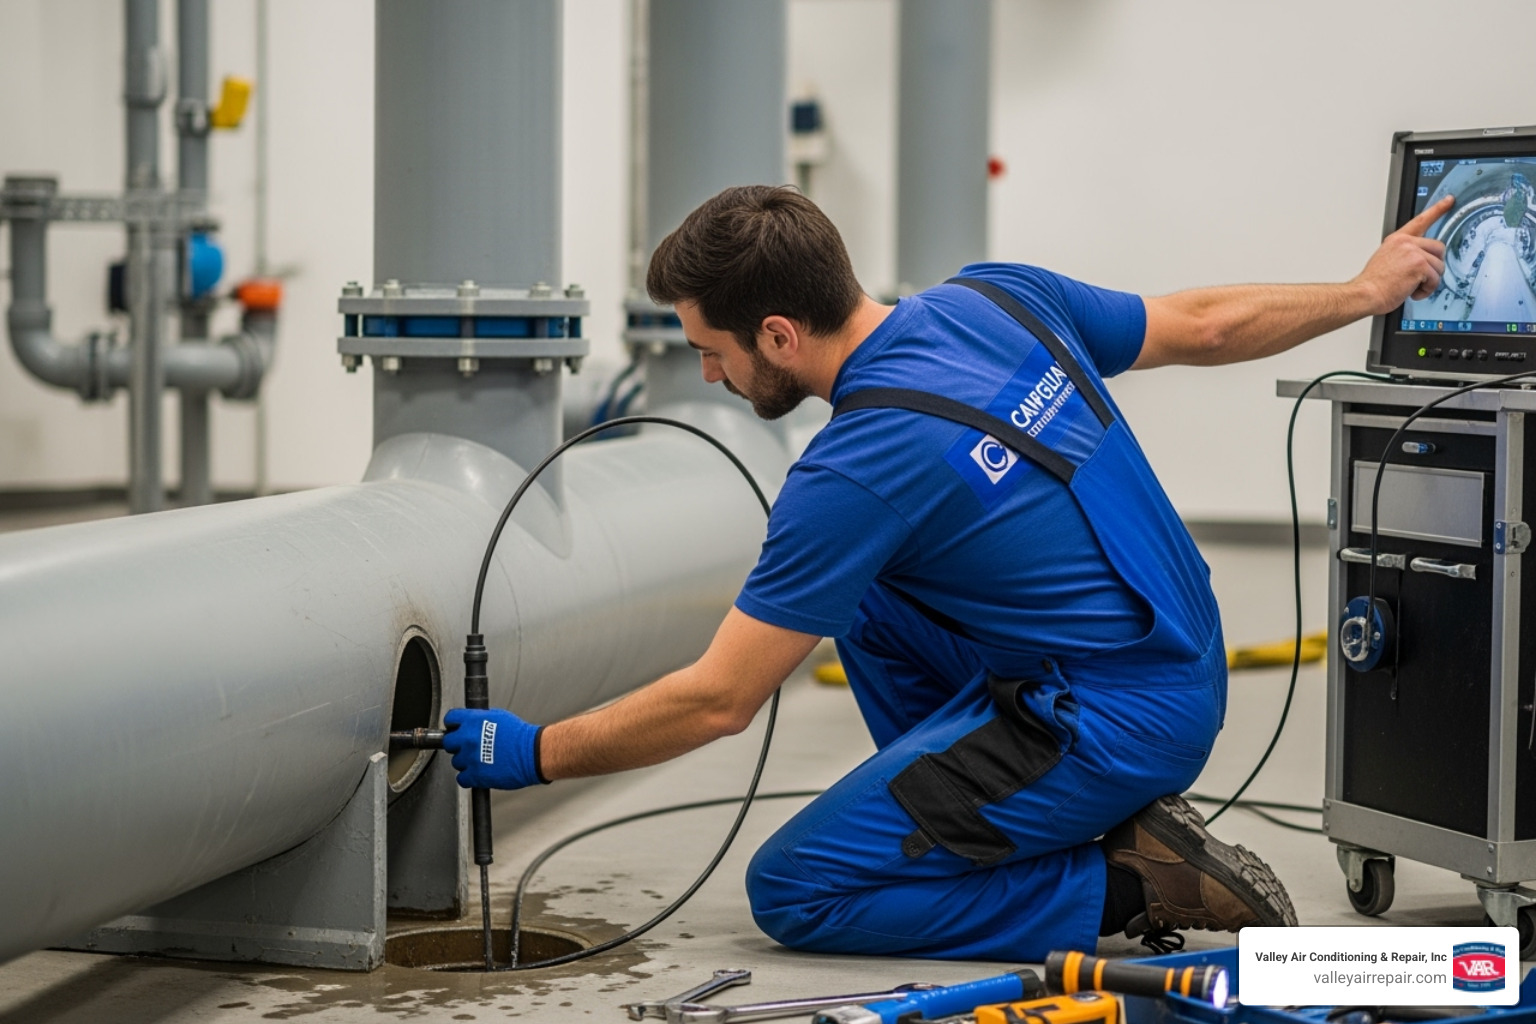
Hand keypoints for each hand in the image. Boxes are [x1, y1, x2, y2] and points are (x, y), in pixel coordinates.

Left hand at [441, 707, 547, 789]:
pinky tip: (479, 773)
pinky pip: (461, 778)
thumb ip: (480, 719)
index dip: (453, 725)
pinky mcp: (475, 775)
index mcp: (473, 721)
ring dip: (465, 762)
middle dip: (457, 745)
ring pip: (456, 761)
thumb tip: (472, 723)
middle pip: (448, 742)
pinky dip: (468, 778)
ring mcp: (470, 757)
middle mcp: (468, 738)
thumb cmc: (521, 736)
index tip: (456, 729)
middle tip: (468, 748)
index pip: (450, 719)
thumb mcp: (499, 717)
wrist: (533, 753)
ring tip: (480, 761)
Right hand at [1353, 195, 1452, 314]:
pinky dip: (1427, 290)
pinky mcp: (1420, 265)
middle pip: (1438, 249)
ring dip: (1429, 281)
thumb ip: (1403, 254)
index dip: (1437, 209)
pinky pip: (1435, 279)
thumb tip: (1419, 262)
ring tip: (1411, 287)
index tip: (1449, 200)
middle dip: (1433, 266)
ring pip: (1439, 266)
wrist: (1365, 294)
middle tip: (1420, 277)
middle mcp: (1406, 243)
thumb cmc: (1372, 283)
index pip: (1421, 220)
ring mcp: (1414, 252)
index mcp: (1397, 240)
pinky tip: (1413, 292)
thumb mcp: (1386, 260)